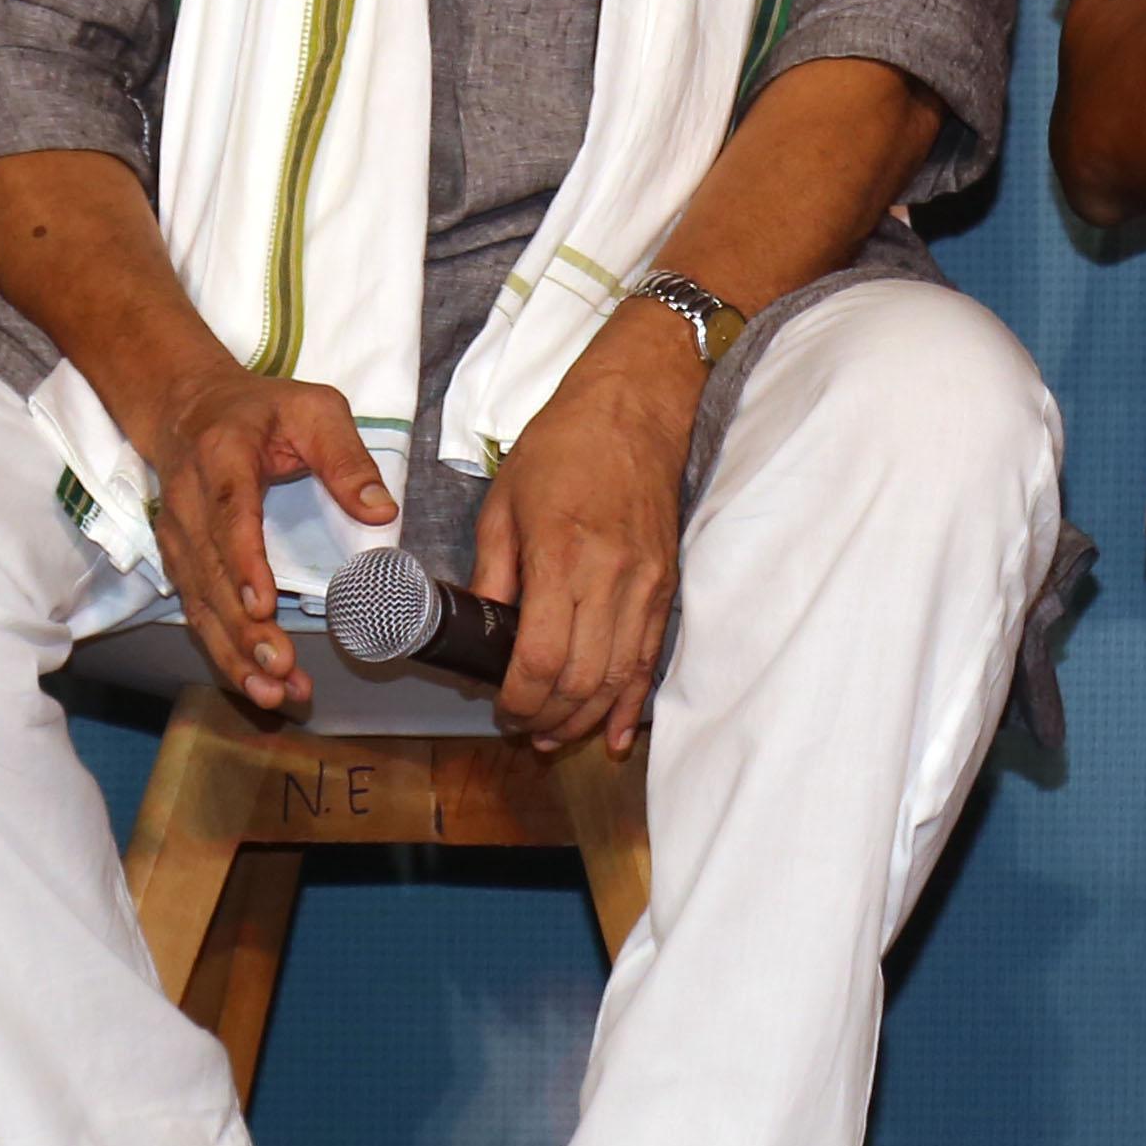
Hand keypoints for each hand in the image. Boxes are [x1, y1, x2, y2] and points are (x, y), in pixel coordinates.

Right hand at [105, 358, 393, 716]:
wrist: (186, 407)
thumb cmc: (261, 409)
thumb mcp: (315, 409)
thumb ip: (347, 457)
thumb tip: (380, 510)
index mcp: (223, 459)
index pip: (230, 515)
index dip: (242, 564)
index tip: (263, 607)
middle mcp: (188, 502)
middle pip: (211, 574)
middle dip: (243, 630)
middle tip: (280, 670)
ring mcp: (176, 535)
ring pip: (199, 604)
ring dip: (233, 654)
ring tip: (272, 693)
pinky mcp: (177, 560)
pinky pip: (196, 612)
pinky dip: (223, 652)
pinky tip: (255, 684)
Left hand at [472, 313, 699, 755]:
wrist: (634, 410)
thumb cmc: (562, 447)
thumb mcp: (504, 501)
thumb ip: (492, 570)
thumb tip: (480, 625)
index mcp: (560, 554)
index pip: (542, 656)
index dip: (518, 698)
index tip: (500, 710)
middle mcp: (610, 576)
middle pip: (582, 679)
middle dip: (548, 717)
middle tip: (521, 728)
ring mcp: (645, 584)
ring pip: (618, 678)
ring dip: (585, 717)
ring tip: (555, 734)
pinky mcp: (666, 584)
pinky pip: (650, 658)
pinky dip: (630, 702)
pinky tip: (612, 732)